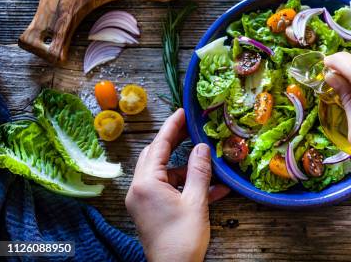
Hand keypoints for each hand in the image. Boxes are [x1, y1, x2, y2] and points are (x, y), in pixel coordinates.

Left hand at [126, 109, 229, 261]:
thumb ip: (199, 171)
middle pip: (156, 156)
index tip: (183, 112)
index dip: (172, 127)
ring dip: (186, 168)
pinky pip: (167, 189)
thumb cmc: (182, 238)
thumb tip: (202, 147)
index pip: (159, 146)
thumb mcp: (196, 201)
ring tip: (209, 162)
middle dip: (176, 142)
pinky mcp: (150, 211)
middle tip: (192, 128)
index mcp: (146, 183)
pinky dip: (186, 185)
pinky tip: (212, 188)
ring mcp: (143, 201)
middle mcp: (139, 189)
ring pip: (164, 173)